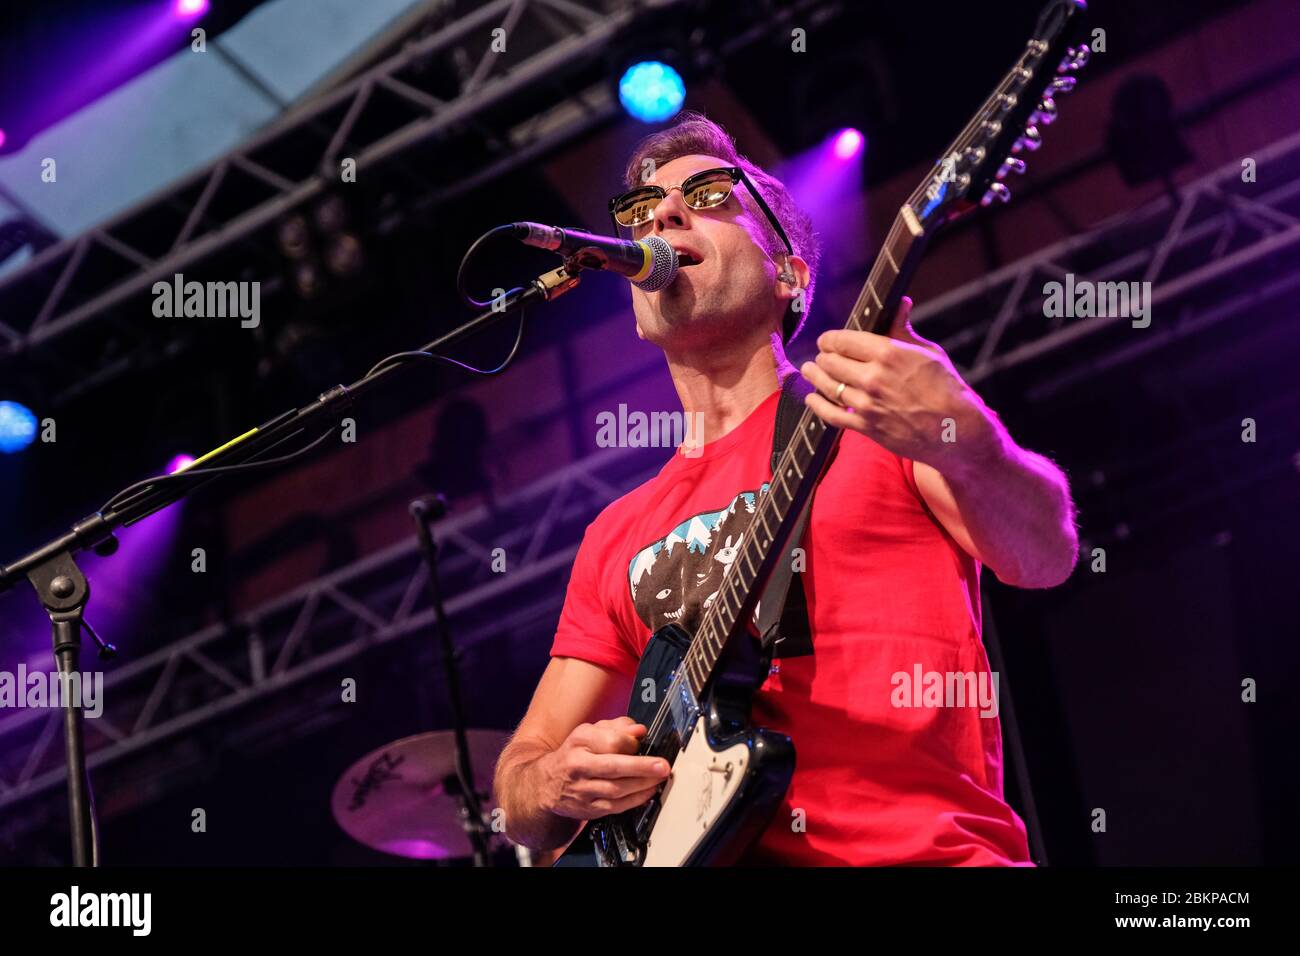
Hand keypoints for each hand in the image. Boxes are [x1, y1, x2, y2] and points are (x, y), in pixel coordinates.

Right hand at [537, 716, 670, 819]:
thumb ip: (615, 728)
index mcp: (579, 742)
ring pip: (616, 789)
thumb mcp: (588, 733)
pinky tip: (648, 792)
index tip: (641, 741)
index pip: (609, 741)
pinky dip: (635, 800)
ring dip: (642, 784)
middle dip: (641, 767)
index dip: (630, 742)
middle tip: (662, 766)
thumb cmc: (572, 755)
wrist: (545, 784)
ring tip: (659, 778)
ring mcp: (582, 790)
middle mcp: (578, 766)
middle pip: (613, 766)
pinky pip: (615, 807)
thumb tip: (639, 730)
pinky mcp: (588, 809)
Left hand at [800, 296, 997, 474]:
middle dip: (823, 357)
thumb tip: (900, 302)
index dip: (830, 339)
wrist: (955, 430)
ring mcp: (867, 403)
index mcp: (888, 353)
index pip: (843, 340)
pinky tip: (811, 399)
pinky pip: (831, 414)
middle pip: (830, 361)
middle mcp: (873, 377)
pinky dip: (817, 405)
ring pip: (827, 386)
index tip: (827, 340)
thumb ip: (904, 330)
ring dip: (814, 377)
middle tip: (820, 357)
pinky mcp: (866, 426)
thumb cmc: (946, 388)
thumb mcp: (928, 353)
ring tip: (809, 371)